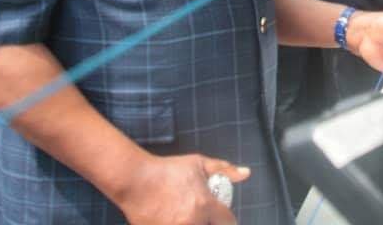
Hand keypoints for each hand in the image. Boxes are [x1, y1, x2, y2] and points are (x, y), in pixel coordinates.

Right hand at [117, 153, 249, 224]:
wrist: (136, 180)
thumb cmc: (168, 170)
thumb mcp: (198, 164)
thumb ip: (224, 170)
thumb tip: (246, 173)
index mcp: (205, 205)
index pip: (229, 222)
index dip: (228, 221)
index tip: (224, 219)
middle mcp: (193, 222)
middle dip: (212, 223)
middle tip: (205, 216)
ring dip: (197, 224)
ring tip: (188, 215)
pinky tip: (176, 219)